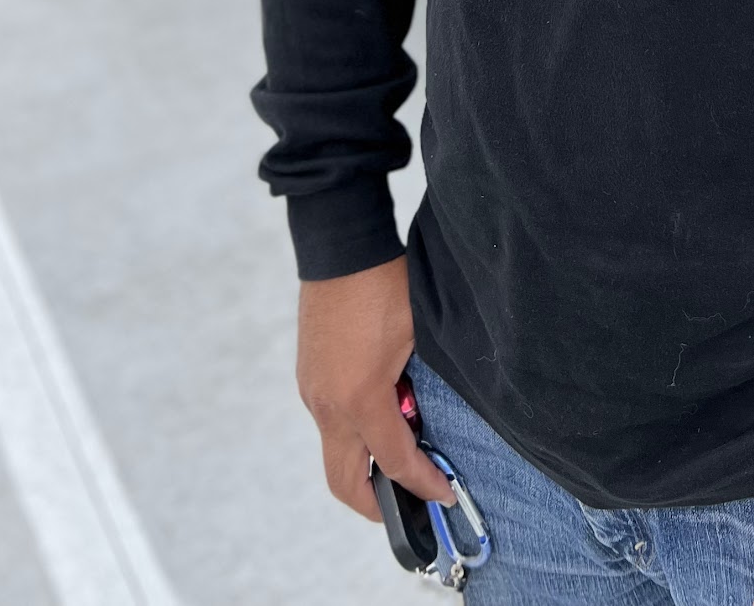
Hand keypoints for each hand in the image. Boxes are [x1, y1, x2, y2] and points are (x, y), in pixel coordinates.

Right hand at [295, 256, 454, 519]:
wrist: (342, 246)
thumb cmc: (386, 284)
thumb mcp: (417, 339)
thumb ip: (419, 389)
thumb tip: (425, 420)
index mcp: (360, 398)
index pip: (394, 462)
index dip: (423, 484)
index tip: (446, 494)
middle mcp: (327, 404)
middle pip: (344, 482)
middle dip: (376, 505)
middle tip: (409, 507)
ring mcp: (312, 391)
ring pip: (335, 453)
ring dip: (365, 465)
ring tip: (402, 459)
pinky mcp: (308, 376)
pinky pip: (329, 423)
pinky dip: (354, 435)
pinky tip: (382, 417)